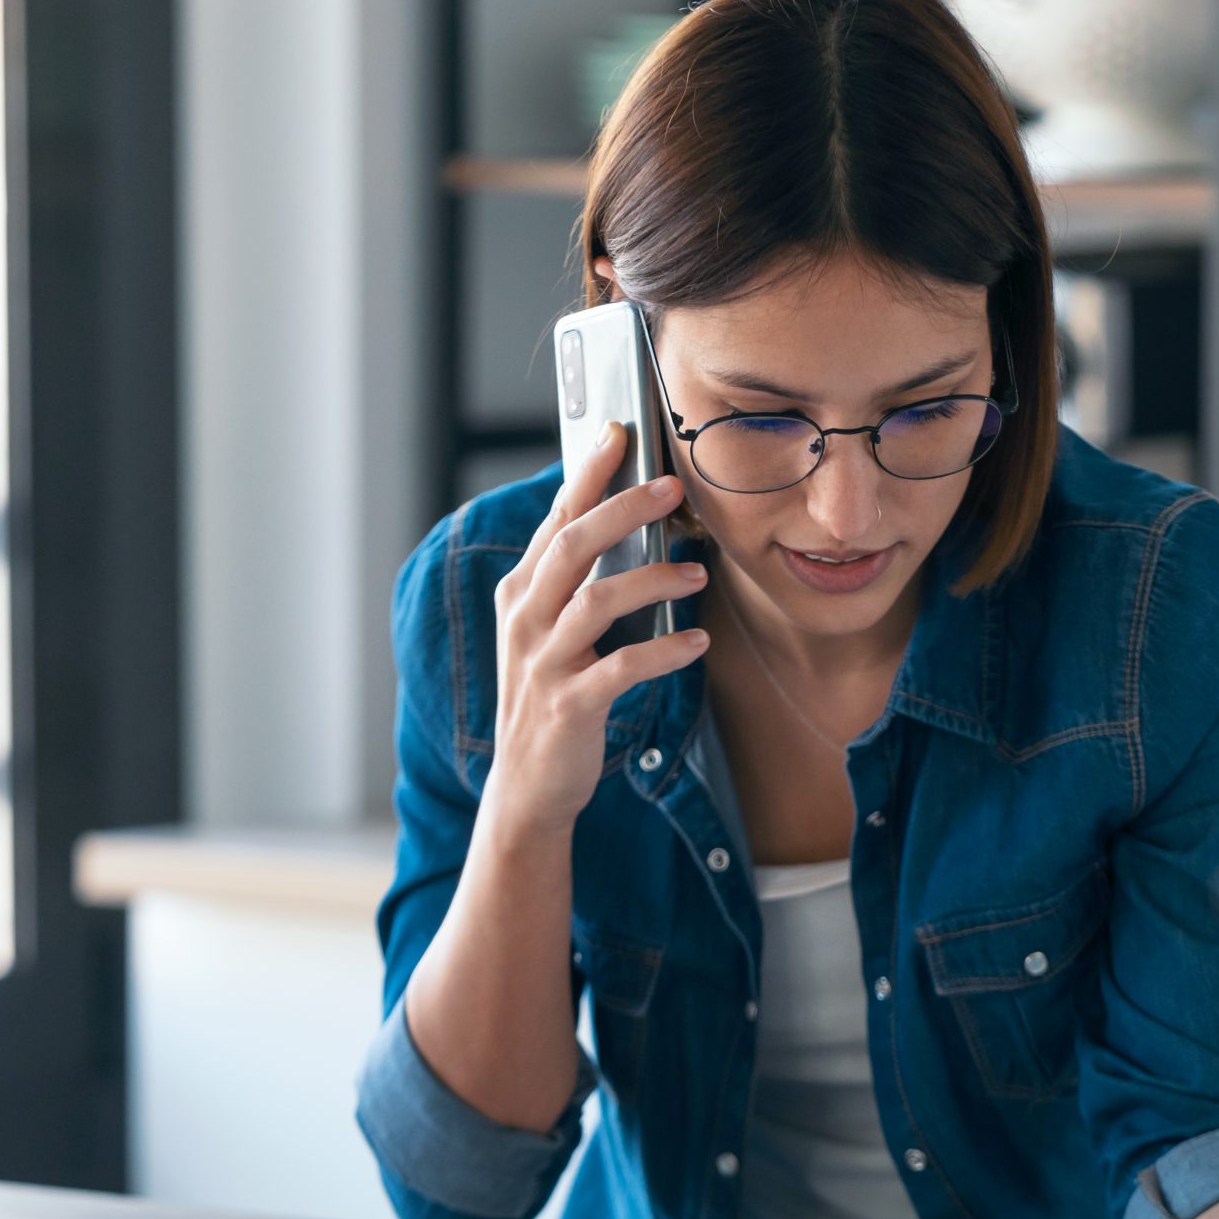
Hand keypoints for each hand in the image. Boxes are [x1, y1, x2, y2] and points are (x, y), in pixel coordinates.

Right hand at [484, 421, 708, 835]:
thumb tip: (625, 524)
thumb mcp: (550, 633)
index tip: (618, 433)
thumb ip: (574, 583)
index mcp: (520, 594)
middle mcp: (524, 620)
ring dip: (652, 581)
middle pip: (571, 546)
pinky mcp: (567, 706)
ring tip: (698, 574)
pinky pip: (620, 668)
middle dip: (622, 509)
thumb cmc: (552, 697)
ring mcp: (542, 664)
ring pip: (595, 601)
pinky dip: (663, 652)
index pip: (555, 520)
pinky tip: (697, 643)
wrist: (529, 786)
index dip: (585, 475)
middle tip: (672, 487)